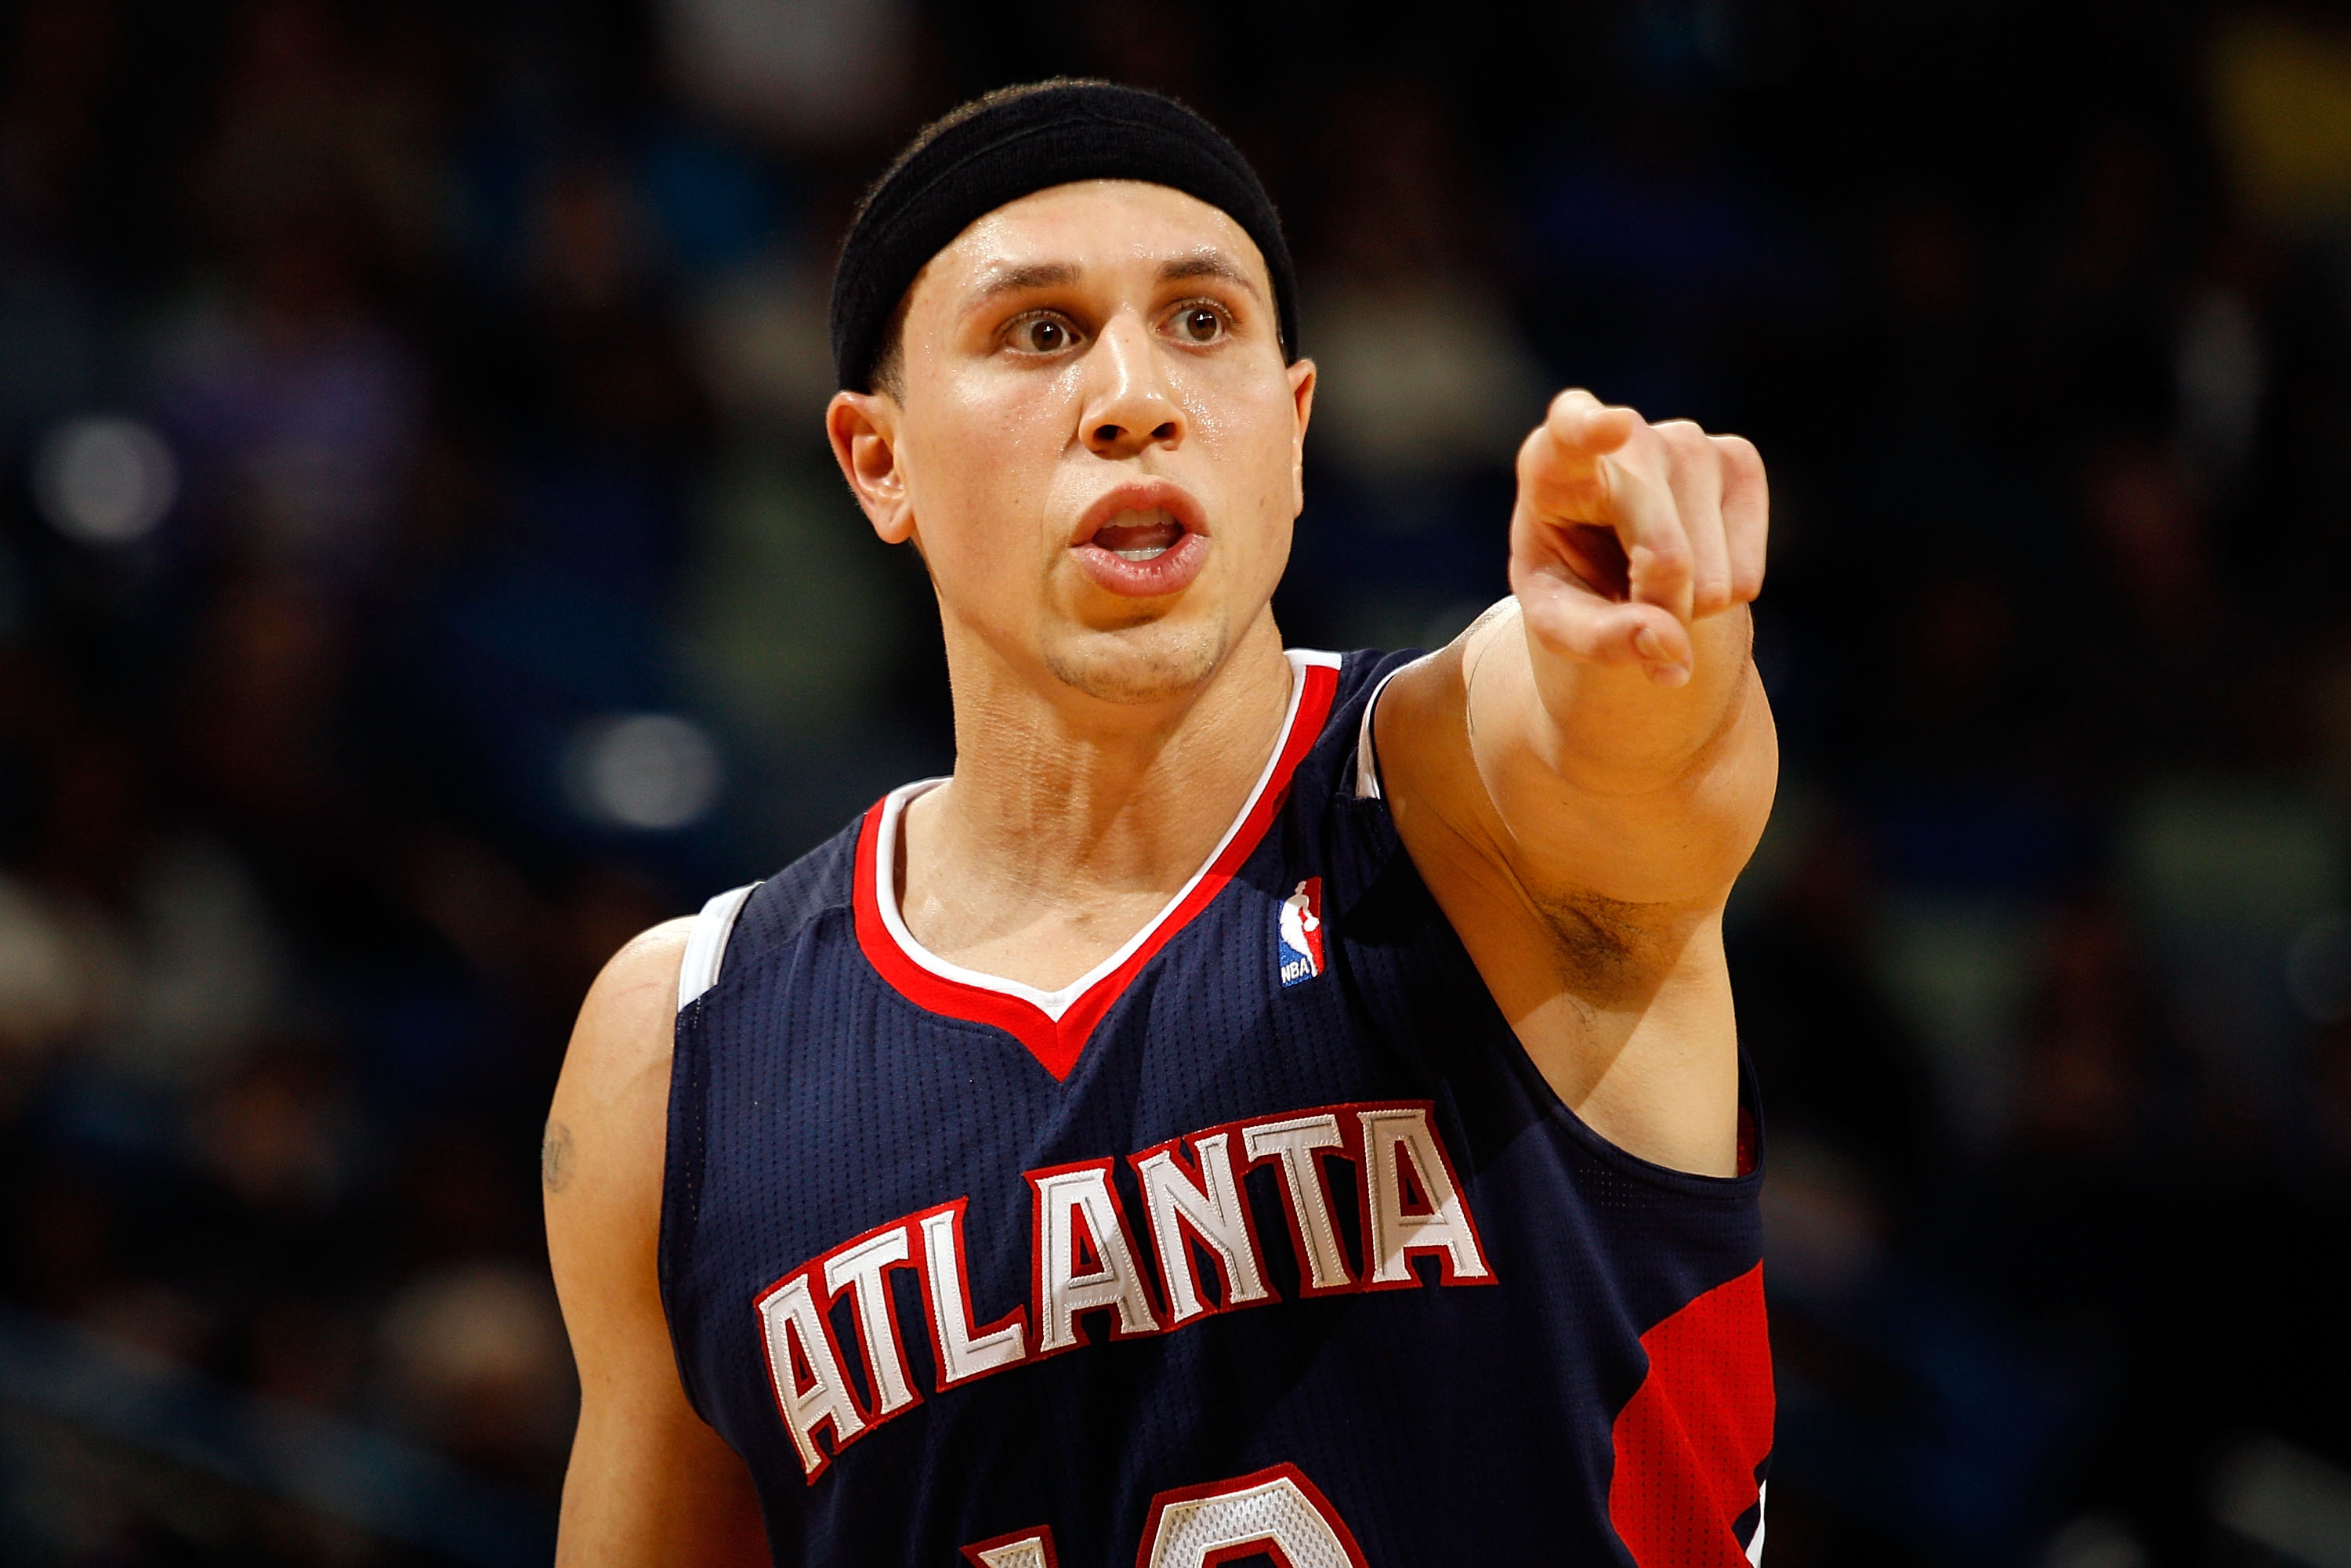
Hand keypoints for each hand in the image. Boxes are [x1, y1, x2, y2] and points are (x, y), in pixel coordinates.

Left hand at [1507, 389, 1767, 687]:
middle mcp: (1630, 439)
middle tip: (1626, 600)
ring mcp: (1691, 443)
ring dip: (1688, 605)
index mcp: (1553, 463)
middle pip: (1666, 554)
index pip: (1570, 431)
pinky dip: (1721, 596)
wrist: (1615, 559)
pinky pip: (1745, 577)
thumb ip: (1598, 638)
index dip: (1589, 429)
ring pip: (1713, 578)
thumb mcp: (1558, 621)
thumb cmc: (1572, 577)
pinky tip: (1693, 561)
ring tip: (1651, 572)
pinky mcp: (1740, 460)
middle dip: (1656, 608)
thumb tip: (1669, 642)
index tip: (1610, 426)